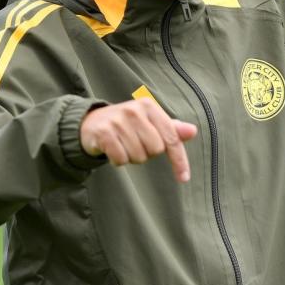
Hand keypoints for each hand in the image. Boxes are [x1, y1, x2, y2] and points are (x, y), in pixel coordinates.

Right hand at [79, 98, 197, 181]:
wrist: (91, 122)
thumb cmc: (127, 124)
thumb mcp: (150, 123)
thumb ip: (171, 129)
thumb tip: (193, 131)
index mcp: (149, 106)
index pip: (171, 138)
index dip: (179, 160)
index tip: (184, 178)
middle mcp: (134, 111)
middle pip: (155, 150)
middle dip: (147, 153)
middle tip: (135, 144)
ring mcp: (118, 121)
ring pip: (138, 157)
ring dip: (131, 157)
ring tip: (122, 145)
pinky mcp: (104, 133)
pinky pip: (121, 160)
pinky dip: (118, 161)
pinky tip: (112, 150)